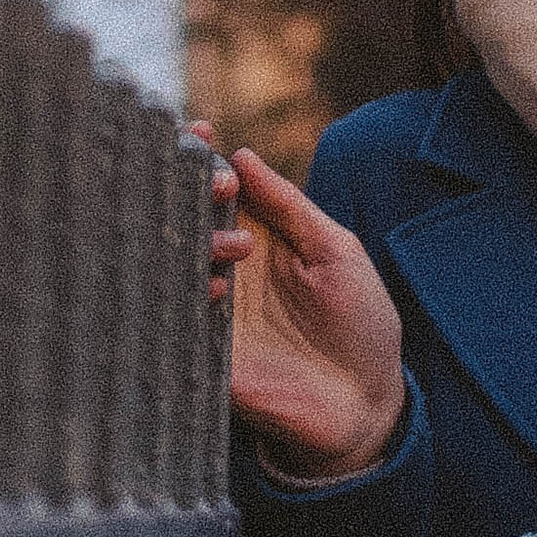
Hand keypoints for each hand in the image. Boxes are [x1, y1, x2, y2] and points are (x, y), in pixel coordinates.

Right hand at [192, 131, 404, 480]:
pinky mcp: (203, 351)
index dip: (199, 157)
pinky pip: (170, 315)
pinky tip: (217, 289)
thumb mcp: (337, 253)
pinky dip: (185, 294)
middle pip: (182, 216)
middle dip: (187, 191)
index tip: (200, 133)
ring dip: (192, 242)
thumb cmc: (361, 322)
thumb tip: (242, 156)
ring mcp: (210, 308)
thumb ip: (291, 207)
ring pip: (169, 261)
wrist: (366, 404)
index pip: (214, 187)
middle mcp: (224, 266)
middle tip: (216, 188)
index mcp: (257, 234)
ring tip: (234, 249)